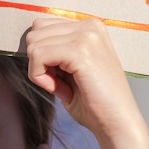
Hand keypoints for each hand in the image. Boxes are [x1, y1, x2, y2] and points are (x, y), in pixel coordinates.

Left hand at [24, 16, 148, 148]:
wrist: (119, 123)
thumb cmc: (95, 102)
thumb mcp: (70, 69)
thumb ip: (54, 51)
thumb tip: (29, 44)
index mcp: (89, 26)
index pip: (43, 26)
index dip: (42, 55)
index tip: (61, 76)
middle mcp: (89, 25)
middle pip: (35, 33)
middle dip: (39, 62)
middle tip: (60, 83)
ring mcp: (86, 36)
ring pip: (34, 44)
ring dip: (40, 71)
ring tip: (63, 87)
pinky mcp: (80, 52)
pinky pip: (38, 56)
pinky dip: (41, 78)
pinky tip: (61, 91)